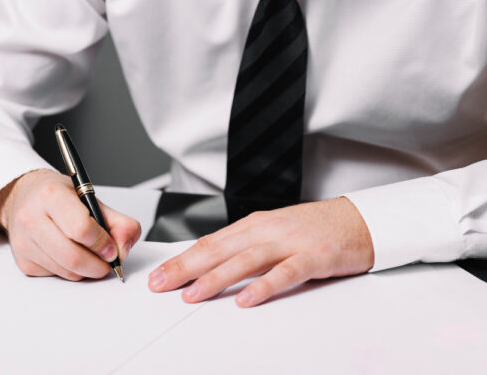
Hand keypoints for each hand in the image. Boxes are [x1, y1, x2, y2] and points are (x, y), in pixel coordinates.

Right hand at [0, 169, 140, 280]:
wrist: (26, 196)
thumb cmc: (60, 197)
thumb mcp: (92, 199)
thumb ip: (118, 222)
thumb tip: (123, 250)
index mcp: (51, 195)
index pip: (81, 228)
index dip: (102, 243)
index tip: (112, 247)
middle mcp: (31, 217)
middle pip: (73, 256)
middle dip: (98, 265)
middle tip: (107, 261)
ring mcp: (24, 241)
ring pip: (66, 271)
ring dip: (87, 270)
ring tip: (91, 256)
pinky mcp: (22, 261)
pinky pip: (56, 276)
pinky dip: (71, 271)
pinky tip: (71, 254)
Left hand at [148, 197, 373, 306]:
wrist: (360, 219)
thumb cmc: (315, 227)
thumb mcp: (273, 231)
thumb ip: (244, 245)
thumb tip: (211, 262)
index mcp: (254, 224)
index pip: (210, 243)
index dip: (182, 259)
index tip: (160, 274)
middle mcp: (267, 230)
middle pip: (219, 250)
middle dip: (186, 268)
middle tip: (161, 285)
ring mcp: (290, 242)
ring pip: (245, 260)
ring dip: (215, 278)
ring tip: (192, 295)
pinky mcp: (314, 257)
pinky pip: (285, 272)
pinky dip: (264, 286)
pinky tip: (245, 299)